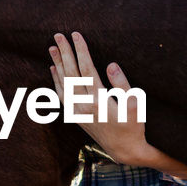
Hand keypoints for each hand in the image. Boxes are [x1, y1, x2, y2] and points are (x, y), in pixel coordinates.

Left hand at [48, 32, 152, 165]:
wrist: (123, 150)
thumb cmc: (133, 126)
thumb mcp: (134, 105)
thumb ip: (122, 84)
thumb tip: (111, 65)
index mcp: (98, 100)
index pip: (86, 69)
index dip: (80, 50)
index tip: (76, 35)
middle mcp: (83, 105)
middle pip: (70, 73)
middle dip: (64, 53)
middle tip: (58, 35)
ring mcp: (77, 111)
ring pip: (63, 83)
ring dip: (57, 64)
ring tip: (52, 48)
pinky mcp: (75, 115)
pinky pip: (62, 94)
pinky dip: (56, 80)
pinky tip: (53, 69)